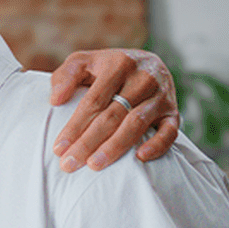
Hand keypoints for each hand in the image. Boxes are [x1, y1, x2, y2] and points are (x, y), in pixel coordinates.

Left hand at [50, 49, 180, 170]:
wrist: (148, 64)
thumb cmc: (107, 68)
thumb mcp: (84, 62)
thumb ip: (66, 76)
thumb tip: (55, 101)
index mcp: (119, 63)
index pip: (94, 101)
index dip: (75, 125)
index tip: (58, 148)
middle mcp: (143, 78)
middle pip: (112, 115)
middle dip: (88, 142)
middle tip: (69, 164)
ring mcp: (161, 96)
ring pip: (136, 124)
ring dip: (115, 147)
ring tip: (94, 165)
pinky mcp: (173, 112)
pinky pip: (170, 132)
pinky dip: (157, 145)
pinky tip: (139, 158)